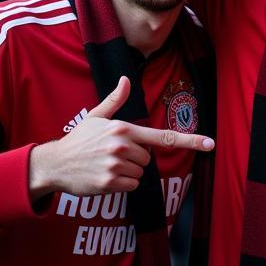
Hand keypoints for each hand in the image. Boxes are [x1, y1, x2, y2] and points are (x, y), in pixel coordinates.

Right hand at [27, 76, 213, 201]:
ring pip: (140, 173)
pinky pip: (131, 186)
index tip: (210, 144)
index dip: (190, 140)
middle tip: (112, 155)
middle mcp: (122, 146)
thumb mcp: (96, 117)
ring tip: (106, 165)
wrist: (55, 164)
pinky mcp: (109, 183)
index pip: (163, 137)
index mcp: (124, 129)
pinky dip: (121, 184)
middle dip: (135, 158)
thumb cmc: (78, 140)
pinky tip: (104, 177)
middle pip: (148, 158)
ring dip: (127, 172)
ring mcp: (115, 166)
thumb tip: (126, 79)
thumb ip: (115, 100)